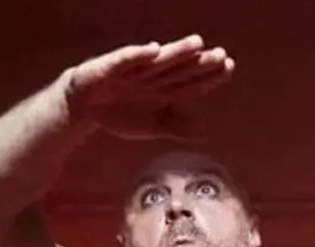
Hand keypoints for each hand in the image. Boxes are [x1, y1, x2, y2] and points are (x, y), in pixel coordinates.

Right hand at [66, 35, 233, 140]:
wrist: (85, 109)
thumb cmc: (121, 113)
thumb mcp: (151, 127)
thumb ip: (176, 128)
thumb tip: (204, 134)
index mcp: (165, 89)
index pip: (192, 81)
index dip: (210, 75)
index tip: (229, 67)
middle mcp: (154, 75)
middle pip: (181, 68)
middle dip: (200, 62)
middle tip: (221, 54)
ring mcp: (134, 69)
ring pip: (159, 60)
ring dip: (177, 52)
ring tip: (196, 44)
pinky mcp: (112, 66)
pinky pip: (126, 59)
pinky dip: (138, 55)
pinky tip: (153, 50)